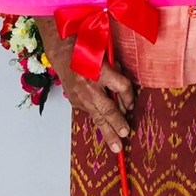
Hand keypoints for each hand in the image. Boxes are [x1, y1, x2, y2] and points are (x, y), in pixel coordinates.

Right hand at [35, 17, 134, 153]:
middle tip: (126, 137)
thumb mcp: (107, 56)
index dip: (130, 97)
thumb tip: (126, 96)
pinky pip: (90, 112)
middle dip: (117, 125)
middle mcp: (89, 86)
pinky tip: (106, 130)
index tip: (132, 105)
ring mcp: (80, 96)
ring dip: (108, 132)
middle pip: (107, 109)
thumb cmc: (88, 48)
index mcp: (99, 71)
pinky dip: (98, 119)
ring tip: (116, 147)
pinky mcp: (74, 101)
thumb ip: (117, 74)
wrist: (62, 51)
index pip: (121, 87)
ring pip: (97, 117)